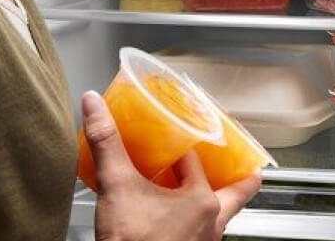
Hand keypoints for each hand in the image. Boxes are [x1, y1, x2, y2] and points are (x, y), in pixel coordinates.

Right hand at [82, 92, 261, 240]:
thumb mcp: (117, 186)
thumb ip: (106, 143)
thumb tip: (95, 106)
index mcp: (203, 201)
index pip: (198, 160)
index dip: (183, 145)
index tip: (176, 136)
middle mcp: (213, 224)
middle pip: (238, 192)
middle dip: (238, 176)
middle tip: (238, 161)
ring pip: (222, 215)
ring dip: (215, 199)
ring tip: (204, 187)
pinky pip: (203, 233)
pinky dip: (196, 221)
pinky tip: (177, 219)